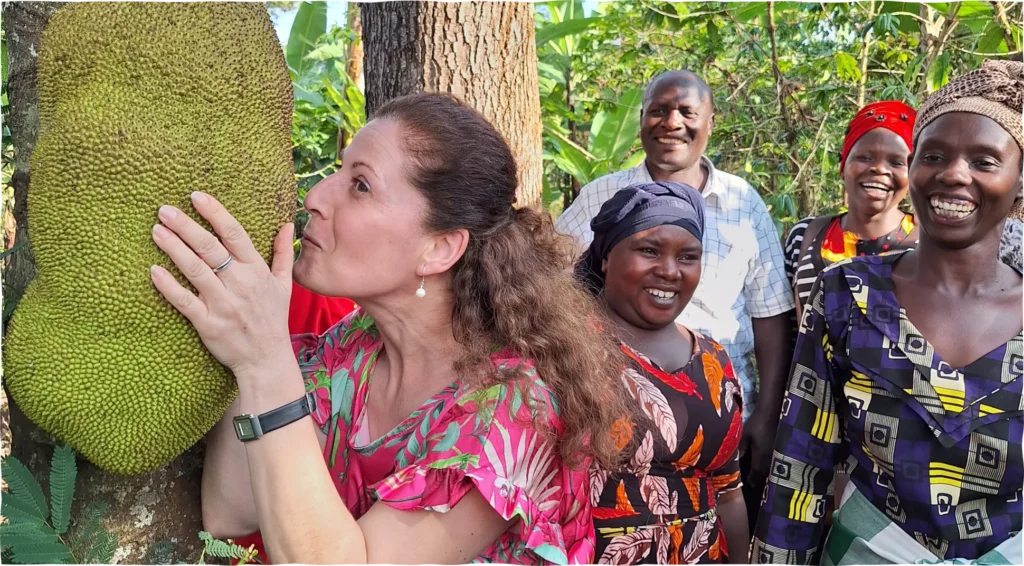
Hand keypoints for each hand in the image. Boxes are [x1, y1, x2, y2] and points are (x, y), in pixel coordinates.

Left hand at [149, 191, 294, 378]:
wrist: (266, 359)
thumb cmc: (273, 319)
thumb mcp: (284, 284)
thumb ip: (283, 252)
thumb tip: (287, 224)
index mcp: (256, 270)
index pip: (234, 234)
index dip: (214, 213)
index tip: (196, 196)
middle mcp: (240, 283)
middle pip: (209, 248)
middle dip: (186, 226)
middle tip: (164, 210)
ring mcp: (222, 303)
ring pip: (195, 270)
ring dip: (174, 248)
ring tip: (156, 231)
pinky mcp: (207, 322)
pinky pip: (184, 301)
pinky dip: (168, 286)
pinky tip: (153, 270)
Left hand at [739, 413, 776, 488]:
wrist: (773, 412)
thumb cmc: (757, 423)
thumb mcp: (745, 435)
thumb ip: (741, 449)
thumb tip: (736, 461)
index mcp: (761, 457)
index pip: (756, 474)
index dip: (752, 480)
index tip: (748, 484)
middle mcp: (772, 459)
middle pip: (765, 474)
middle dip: (759, 479)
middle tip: (753, 483)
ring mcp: (778, 455)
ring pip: (771, 469)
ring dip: (765, 473)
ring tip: (758, 476)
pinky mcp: (782, 449)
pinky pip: (775, 462)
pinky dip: (770, 466)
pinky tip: (765, 464)